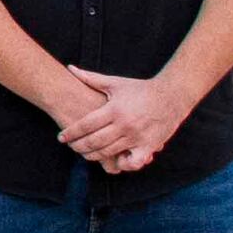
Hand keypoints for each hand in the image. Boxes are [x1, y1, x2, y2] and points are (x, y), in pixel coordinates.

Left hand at [55, 70, 188, 173]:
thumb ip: (91, 78)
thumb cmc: (141, 89)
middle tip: (71, 147)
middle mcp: (124, 125)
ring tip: (85, 154)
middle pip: (94, 141)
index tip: (61, 137)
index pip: (86, 125)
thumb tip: (70, 68)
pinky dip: (123, 164)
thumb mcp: (115, 83)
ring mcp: (137, 137)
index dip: (71, 133)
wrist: (172, 95)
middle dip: (79, 146)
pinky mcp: (149, 146)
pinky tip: (115, 161)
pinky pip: (133, 162)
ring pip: (110, 152)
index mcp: (114, 109)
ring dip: (94, 156)